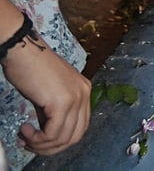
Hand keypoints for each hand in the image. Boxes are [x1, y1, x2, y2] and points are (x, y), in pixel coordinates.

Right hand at [1, 29, 90, 155]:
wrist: (24, 51)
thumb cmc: (31, 67)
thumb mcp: (48, 93)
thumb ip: (53, 112)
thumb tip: (48, 133)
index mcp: (83, 90)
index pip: (80, 127)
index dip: (59, 140)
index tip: (39, 141)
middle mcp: (84, 93)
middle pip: (75, 136)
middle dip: (51, 147)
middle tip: (30, 144)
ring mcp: (76, 98)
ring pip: (64, 138)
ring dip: (41, 145)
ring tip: (25, 137)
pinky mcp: (62, 102)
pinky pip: (53, 133)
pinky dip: (37, 139)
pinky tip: (25, 130)